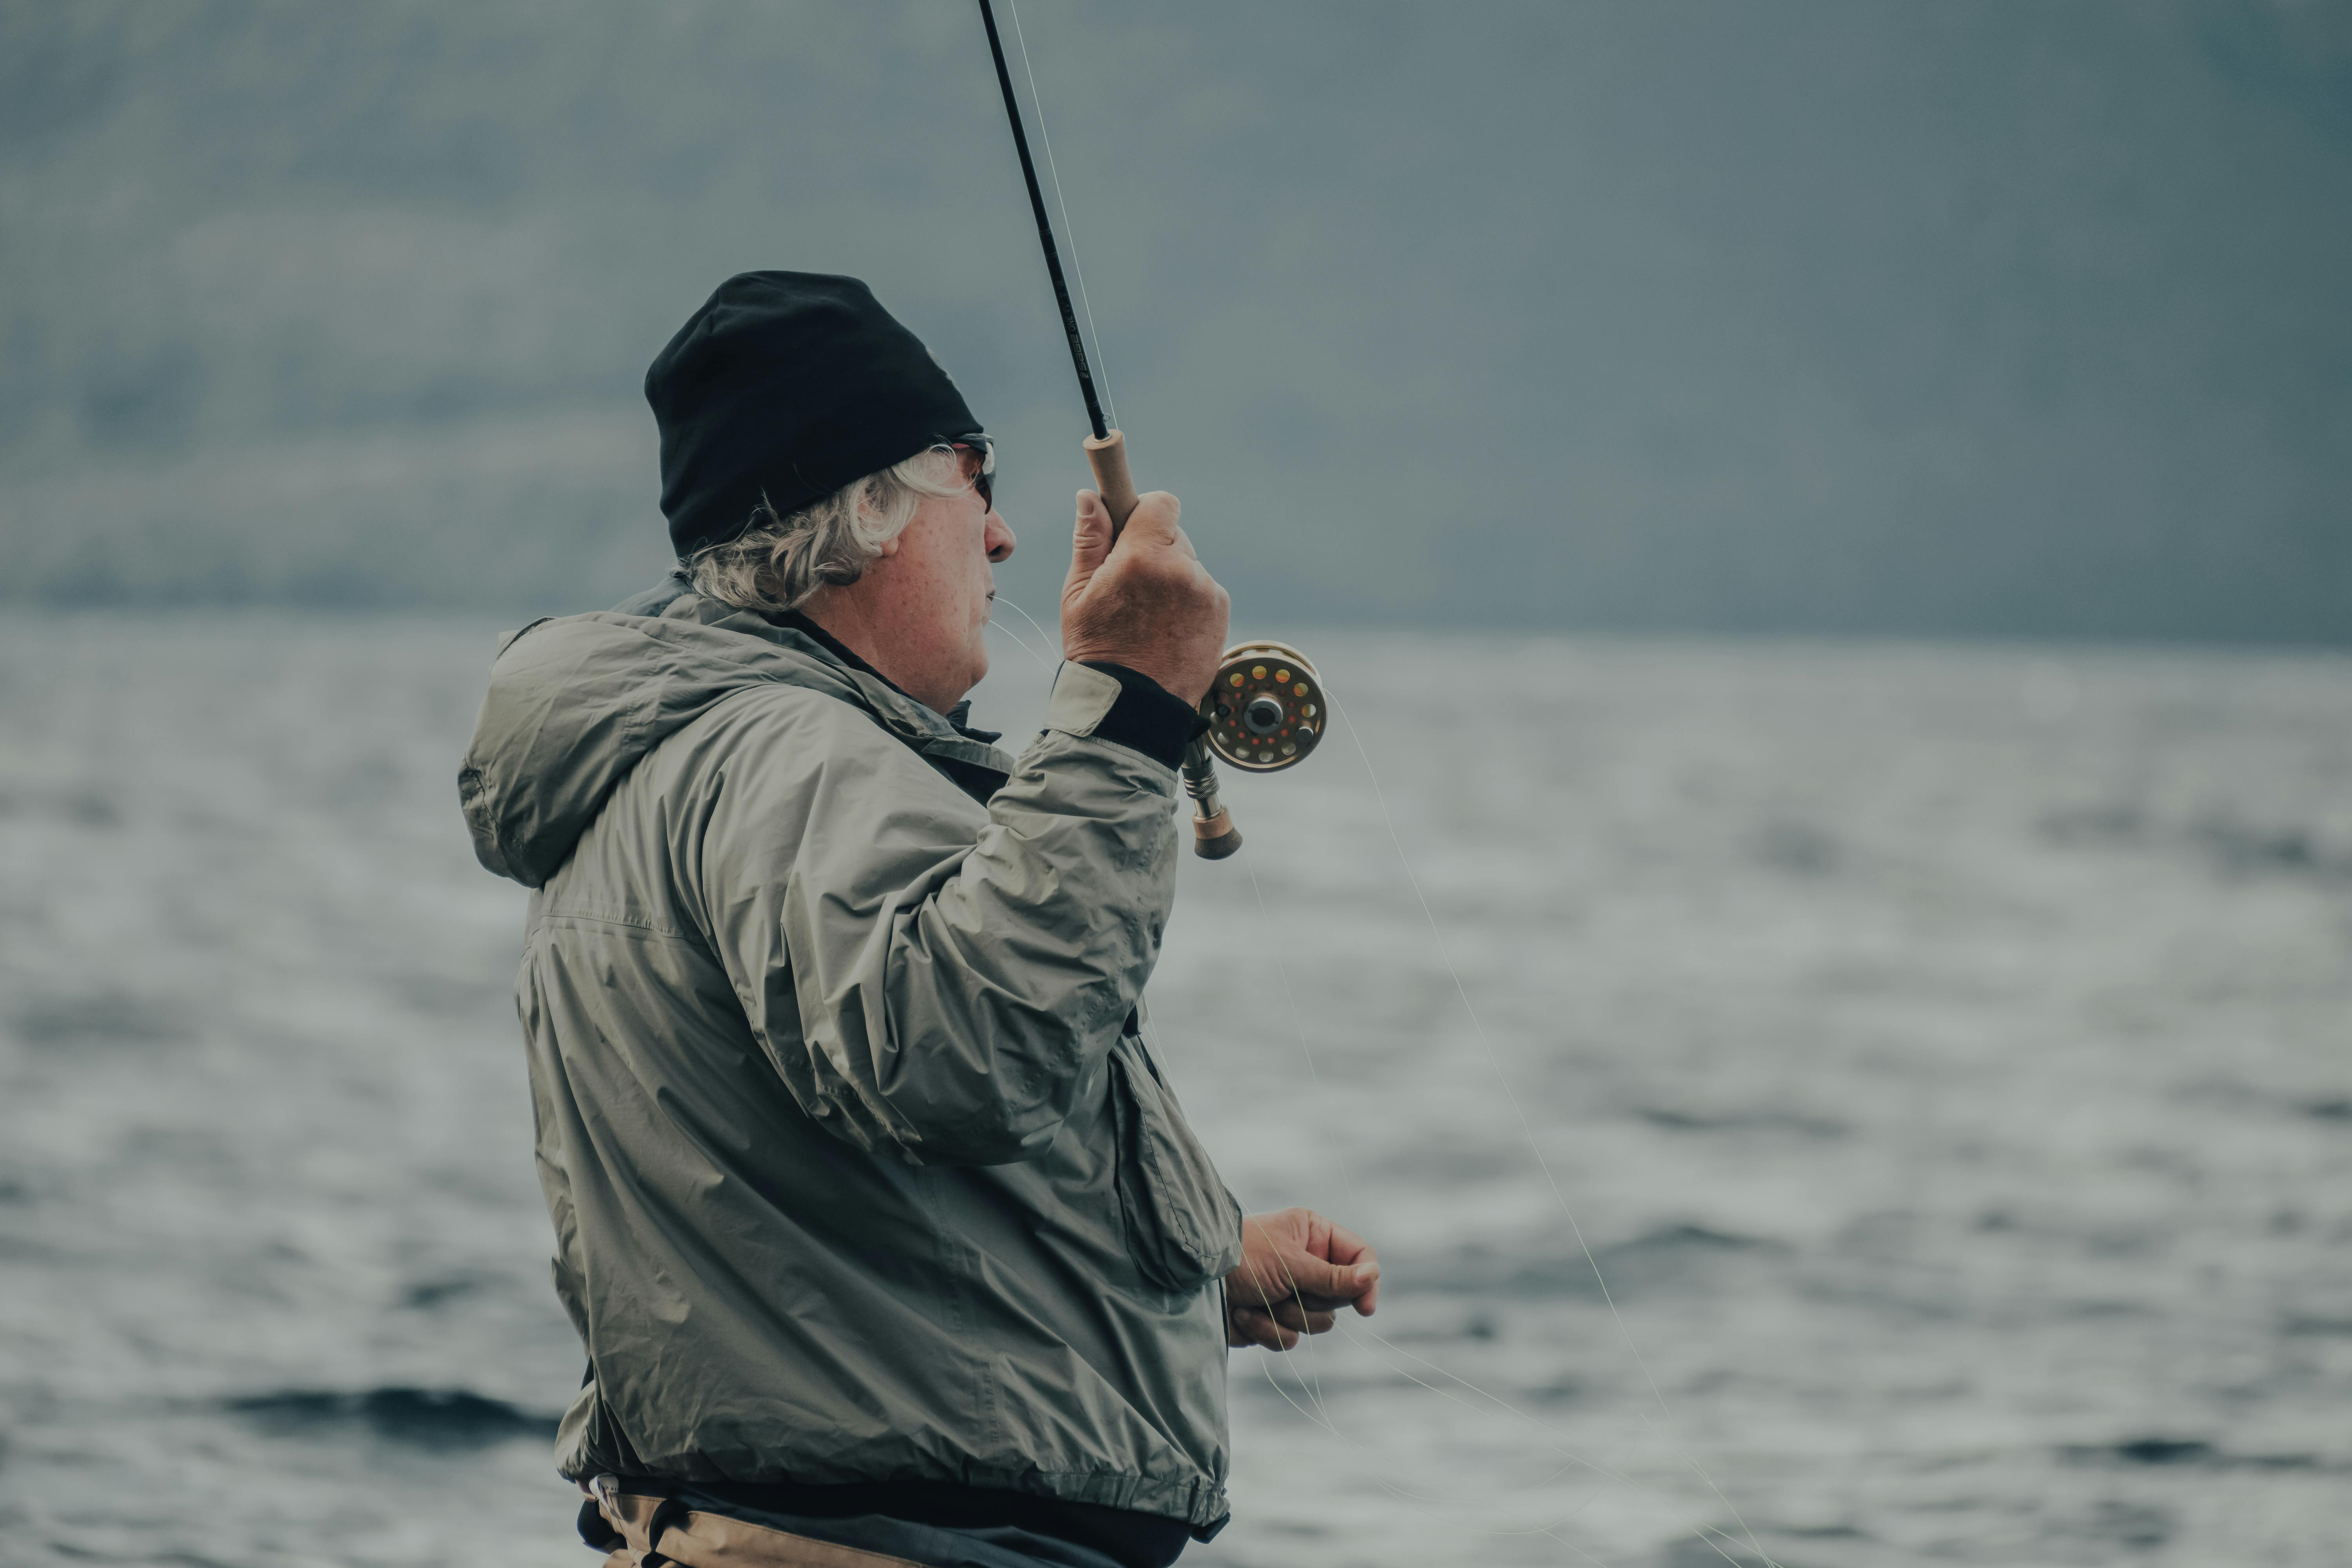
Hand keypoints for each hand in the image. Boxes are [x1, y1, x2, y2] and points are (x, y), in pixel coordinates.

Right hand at [1060, 489, 1229, 707]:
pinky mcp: (1220, 613)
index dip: (1144, 512)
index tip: (1132, 528)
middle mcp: (1182, 570)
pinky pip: (1203, 591)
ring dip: (1172, 579)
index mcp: (1143, 557)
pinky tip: (1167, 628)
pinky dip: (1188, 602)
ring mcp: (1206, 592)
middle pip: (1174, 536)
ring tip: (1149, 616)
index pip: (1161, 504)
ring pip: (1189, 566)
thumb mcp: (1078, 593)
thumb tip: (1091, 497)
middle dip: (1154, 551)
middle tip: (1131, 587)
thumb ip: (1089, 539)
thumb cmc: (1098, 649)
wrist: (1133, 704)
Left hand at [1225, 1207, 1378, 1350]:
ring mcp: (1291, 1293)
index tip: (1365, 1308)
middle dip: (1313, 1299)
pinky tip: (1244, 1314)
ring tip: (1260, 1299)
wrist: (1194, 1284)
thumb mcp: (1289, 1263)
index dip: (1366, 1280)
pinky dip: (1267, 1329)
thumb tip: (1372, 1277)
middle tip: (1288, 1288)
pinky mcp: (1274, 1320)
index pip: (1358, 1256)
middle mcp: (1306, 1263)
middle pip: (1341, 1295)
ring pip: (1318, 1323)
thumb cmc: (1241, 1258)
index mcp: (1313, 1235)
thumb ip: (1332, 1275)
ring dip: (1288, 1315)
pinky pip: (1290, 1339)